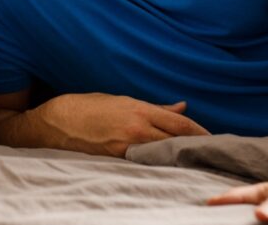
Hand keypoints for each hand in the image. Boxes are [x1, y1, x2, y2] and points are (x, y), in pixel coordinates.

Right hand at [37, 93, 209, 156]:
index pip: (179, 124)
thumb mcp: (120, 100)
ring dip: (179, 156)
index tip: (213, 138)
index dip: (199, 132)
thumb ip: (154, 107)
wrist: (54, 123)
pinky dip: (158, 163)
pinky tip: (167, 167)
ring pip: (162, 154)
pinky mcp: (116, 161)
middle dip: (194, 147)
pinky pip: (144, 163)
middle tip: (212, 152)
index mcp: (138, 111)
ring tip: (194, 159)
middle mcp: (135, 130)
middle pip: (175, 141)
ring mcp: (126, 148)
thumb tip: (181, 107)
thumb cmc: (86, 107)